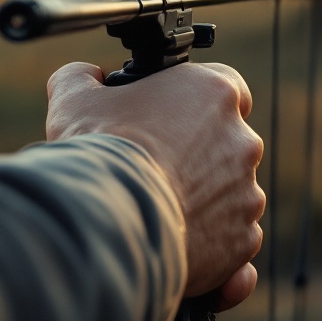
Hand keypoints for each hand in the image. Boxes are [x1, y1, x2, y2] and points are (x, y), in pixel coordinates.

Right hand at [46, 62, 264, 310]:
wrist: (108, 220)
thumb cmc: (99, 153)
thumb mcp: (75, 100)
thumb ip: (82, 78)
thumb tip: (85, 77)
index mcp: (214, 93)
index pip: (227, 88)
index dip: (201, 104)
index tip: (179, 119)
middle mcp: (242, 141)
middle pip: (228, 144)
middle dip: (200, 157)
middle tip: (161, 169)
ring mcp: (247, 193)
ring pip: (231, 194)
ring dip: (205, 200)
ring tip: (161, 210)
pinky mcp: (242, 239)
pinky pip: (233, 238)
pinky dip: (212, 243)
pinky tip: (176, 242)